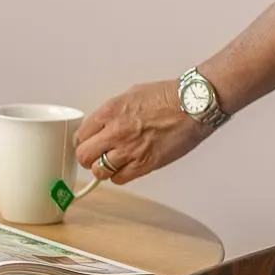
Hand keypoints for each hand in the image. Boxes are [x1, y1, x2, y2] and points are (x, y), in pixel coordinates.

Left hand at [74, 81, 210, 184]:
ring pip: (99, 171)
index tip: (88, 143)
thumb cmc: (168, 96)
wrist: (194, 104)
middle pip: (83, 156)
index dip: (83, 141)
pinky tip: (126, 168)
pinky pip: (119, 179)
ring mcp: (129, 150)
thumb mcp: (131, 95)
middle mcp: (116, 132)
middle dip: (87, 157)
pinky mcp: (144, 164)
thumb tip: (102, 125)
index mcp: (110, 112)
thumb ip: (113, 112)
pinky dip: (119, 176)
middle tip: (94, 156)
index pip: (81, 135)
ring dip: (102, 169)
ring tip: (111, 163)